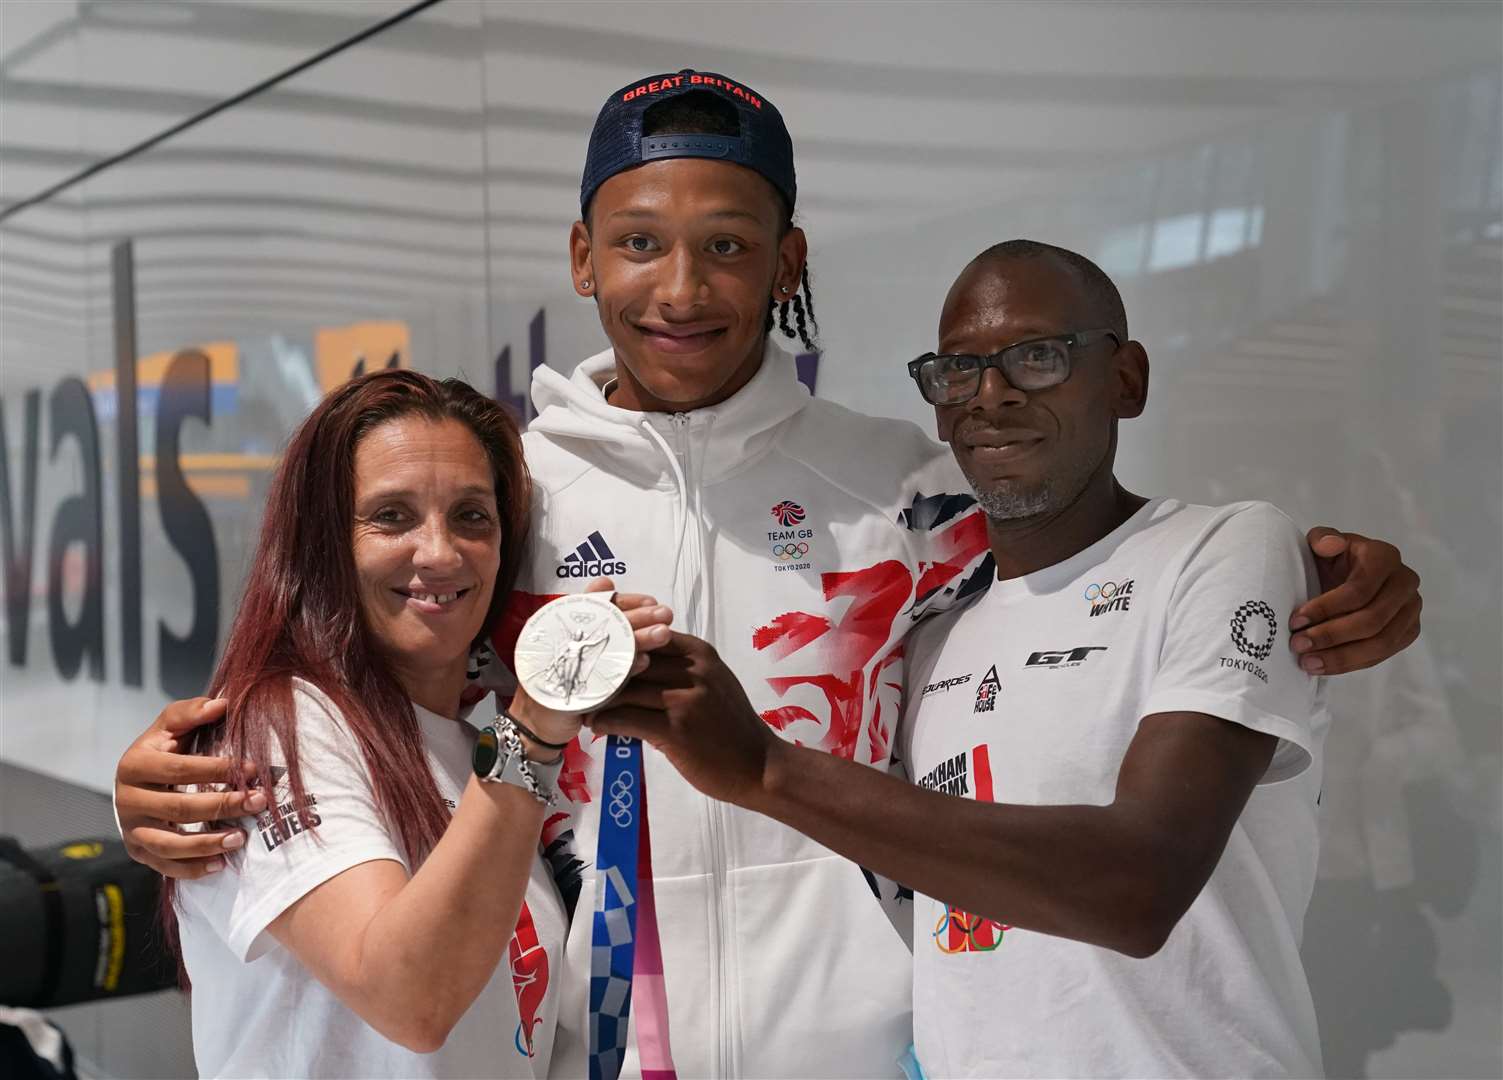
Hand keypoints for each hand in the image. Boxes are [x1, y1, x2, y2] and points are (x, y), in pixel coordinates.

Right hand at [115, 697, 262, 878]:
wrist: (138, 781)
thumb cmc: (163, 749)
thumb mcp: (171, 725)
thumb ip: (191, 712)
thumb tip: (221, 704)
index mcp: (134, 764)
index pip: (180, 769)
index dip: (218, 769)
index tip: (254, 768)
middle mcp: (127, 800)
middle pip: (178, 808)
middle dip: (223, 805)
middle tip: (258, 801)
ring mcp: (131, 829)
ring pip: (169, 844)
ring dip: (208, 843)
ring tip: (241, 838)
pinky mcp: (138, 851)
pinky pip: (165, 867)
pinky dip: (193, 869)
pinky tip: (222, 864)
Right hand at [508, 578, 673, 756]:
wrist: (539, 723)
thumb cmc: (565, 682)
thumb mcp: (583, 648)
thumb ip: (598, 620)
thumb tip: (606, 580)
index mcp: (566, 626)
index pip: (598, 605)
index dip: (626, 601)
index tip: (651, 602)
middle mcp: (562, 639)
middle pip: (604, 622)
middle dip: (638, 616)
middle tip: (665, 614)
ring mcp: (565, 663)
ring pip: (607, 645)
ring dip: (637, 637)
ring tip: (662, 634)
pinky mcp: (570, 688)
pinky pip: (602, 674)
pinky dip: (625, 666)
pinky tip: (644, 661)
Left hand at [588, 631, 774, 804]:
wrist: (760, 766)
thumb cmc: (733, 727)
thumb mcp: (715, 683)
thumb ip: (683, 668)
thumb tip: (641, 660)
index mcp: (700, 654)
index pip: (648, 634)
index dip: (620, 642)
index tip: (594, 651)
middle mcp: (693, 671)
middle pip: (633, 659)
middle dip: (603, 668)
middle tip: (577, 677)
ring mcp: (685, 700)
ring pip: (626, 689)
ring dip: (599, 696)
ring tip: (580, 702)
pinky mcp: (676, 731)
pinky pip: (628, 719)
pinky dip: (606, 722)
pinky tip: (594, 725)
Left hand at [1291, 527, 1422, 674]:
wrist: (1346, 575)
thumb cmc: (1331, 558)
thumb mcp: (1321, 542)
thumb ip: (1322, 538)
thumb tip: (1330, 545)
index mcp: (1384, 557)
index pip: (1358, 590)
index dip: (1326, 608)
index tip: (1295, 621)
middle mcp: (1405, 582)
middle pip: (1372, 620)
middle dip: (1331, 636)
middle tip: (1298, 645)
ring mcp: (1411, 609)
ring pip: (1381, 642)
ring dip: (1341, 657)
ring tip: (1307, 663)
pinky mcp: (1409, 631)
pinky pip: (1382, 654)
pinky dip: (1351, 664)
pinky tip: (1323, 667)